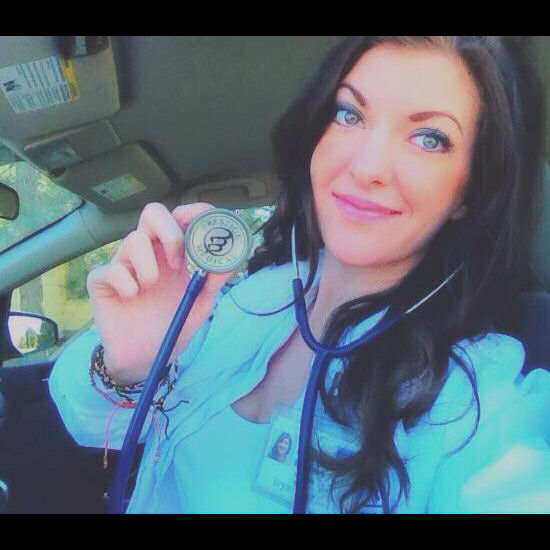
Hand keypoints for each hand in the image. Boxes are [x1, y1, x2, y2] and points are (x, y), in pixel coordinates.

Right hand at [87, 202, 234, 383]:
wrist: (145, 358)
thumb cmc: (171, 325)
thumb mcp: (200, 303)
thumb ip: (214, 280)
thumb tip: (230, 258)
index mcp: (172, 253)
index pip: (180, 217)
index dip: (193, 212)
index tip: (205, 224)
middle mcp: (148, 253)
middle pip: (153, 213)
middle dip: (170, 233)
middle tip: (179, 263)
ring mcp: (123, 264)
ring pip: (134, 240)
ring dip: (149, 268)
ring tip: (151, 289)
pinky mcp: (101, 281)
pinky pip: (111, 269)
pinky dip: (127, 285)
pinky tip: (131, 299)